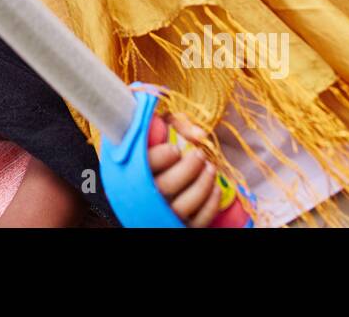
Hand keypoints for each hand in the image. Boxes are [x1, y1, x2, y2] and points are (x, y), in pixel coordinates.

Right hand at [147, 111, 222, 227]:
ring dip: (201, 186)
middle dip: (188, 169)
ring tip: (210, 168)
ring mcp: (162, 214)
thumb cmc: (159, 152)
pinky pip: (196, 221)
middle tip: (199, 155)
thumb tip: (199, 134)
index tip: (175, 149)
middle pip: (165, 186)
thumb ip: (176, 124)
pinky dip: (210, 205)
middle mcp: (145, 196)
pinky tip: (215, 188)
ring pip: (182, 207)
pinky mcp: (179, 225)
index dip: (162, 158)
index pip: (144, 167)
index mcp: (133, 171)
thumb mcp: (162, 129)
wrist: (156, 184)